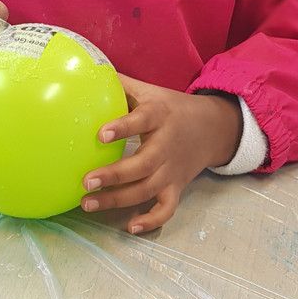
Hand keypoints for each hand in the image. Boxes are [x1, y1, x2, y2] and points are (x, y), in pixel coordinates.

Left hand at [81, 74, 242, 234]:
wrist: (212, 128)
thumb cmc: (170, 107)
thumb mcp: (150, 90)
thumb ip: (120, 84)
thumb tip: (85, 71)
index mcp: (159, 115)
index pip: (142, 120)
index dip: (123, 127)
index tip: (100, 135)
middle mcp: (167, 145)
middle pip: (142, 165)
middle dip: (113, 176)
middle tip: (86, 182)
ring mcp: (172, 169)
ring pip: (147, 189)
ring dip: (118, 200)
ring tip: (87, 203)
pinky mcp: (177, 187)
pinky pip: (167, 208)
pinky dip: (151, 220)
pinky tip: (129, 227)